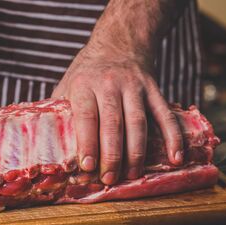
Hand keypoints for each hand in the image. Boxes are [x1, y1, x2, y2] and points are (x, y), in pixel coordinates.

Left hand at [52, 46, 183, 184]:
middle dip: (112, 154)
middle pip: (113, 123)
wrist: (118, 44)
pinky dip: (172, 137)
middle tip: (110, 179)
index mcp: (84, 85)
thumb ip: (60, 111)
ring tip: (133, 175)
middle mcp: (109, 85)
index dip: (87, 142)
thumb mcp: (67, 85)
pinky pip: (165, 115)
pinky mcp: (153, 90)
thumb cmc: (86, 73)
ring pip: (138, 122)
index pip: (86, 116)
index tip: (87, 166)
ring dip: (137, 152)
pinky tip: (175, 158)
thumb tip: (49, 146)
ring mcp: (135, 87)